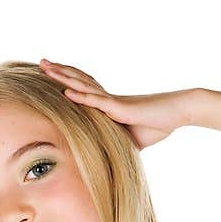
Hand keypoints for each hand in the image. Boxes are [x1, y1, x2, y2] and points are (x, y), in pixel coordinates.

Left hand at [39, 58, 194, 149]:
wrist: (178, 113)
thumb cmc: (158, 123)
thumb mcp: (134, 140)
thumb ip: (120, 145)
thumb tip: (112, 159)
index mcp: (108, 106)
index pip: (84, 90)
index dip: (68, 81)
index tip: (51, 74)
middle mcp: (107, 100)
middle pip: (79, 82)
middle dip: (59, 72)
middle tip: (42, 62)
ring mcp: (113, 102)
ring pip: (84, 86)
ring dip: (64, 77)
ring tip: (46, 66)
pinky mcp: (121, 108)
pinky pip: (98, 101)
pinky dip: (82, 97)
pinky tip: (67, 92)